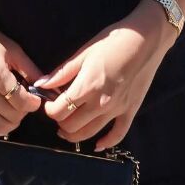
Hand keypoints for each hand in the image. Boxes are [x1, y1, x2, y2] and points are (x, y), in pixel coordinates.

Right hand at [0, 15, 42, 140]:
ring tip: (13, 111)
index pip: (21, 102)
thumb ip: (30, 69)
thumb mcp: (11, 49)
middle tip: (24, 102)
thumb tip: (46, 86)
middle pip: (11, 116)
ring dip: (10, 123)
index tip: (35, 99)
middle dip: (23, 112)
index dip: (33, 103)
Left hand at [37, 1, 174, 150]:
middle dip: (60, 122)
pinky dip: (106, 142)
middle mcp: (100, 103)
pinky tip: (97, 144)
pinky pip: (118, 134)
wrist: (144, 40)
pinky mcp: (130, 111)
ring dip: (75, 134)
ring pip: (90, 134)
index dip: (49, 109)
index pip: (59, 111)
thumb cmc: (112, 41)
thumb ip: (62, 72)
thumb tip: (40, 84)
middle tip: (58, 112)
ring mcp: (117, 110)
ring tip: (68, 128)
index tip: (48, 103)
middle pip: (71, 126)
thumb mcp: (84, 52)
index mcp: (86, 86)